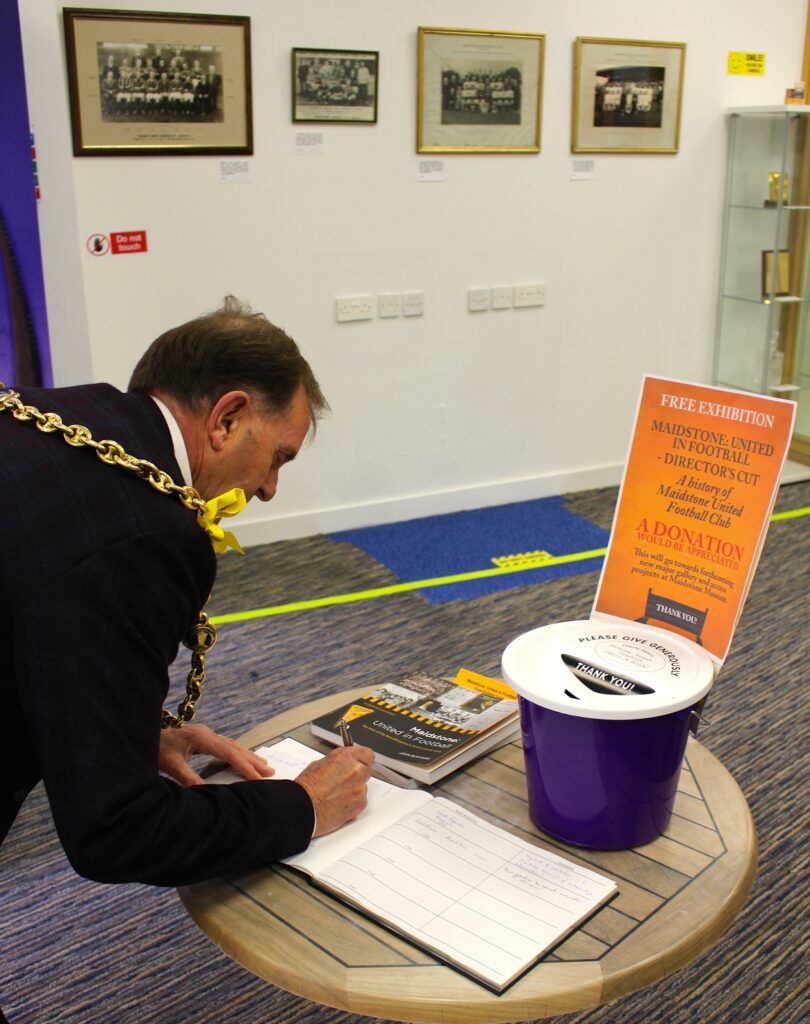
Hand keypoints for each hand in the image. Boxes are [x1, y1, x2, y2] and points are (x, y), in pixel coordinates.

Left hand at [159, 723, 274, 786]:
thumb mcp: (171, 765)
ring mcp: (204, 734)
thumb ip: (189, 778)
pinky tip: (240, 758)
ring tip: (263, 764)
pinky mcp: (200, 737)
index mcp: (202, 738)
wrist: (141, 730)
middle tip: (270, 771)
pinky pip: (224, 745)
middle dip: (253, 761)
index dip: (245, 766)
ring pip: (231, 745)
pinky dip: (236, 753)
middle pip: (235, 747)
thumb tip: (207, 794)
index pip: (230, 753)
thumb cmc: (155, 746)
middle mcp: (207, 734)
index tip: (258, 778)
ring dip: (247, 756)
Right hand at [294, 745, 374, 836]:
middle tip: (344, 782)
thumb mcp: (318, 765)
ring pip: (363, 786)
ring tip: (337, 796)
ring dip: (354, 790)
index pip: (367, 753)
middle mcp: (356, 770)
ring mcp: (360, 787)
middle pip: (366, 769)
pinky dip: (353, 803)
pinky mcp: (361, 803)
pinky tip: (339, 804)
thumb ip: (337, 763)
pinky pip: (361, 801)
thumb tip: (342, 765)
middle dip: (357, 775)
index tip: (359, 763)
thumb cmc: (306, 789)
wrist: (303, 808)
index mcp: (345, 757)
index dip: (362, 759)